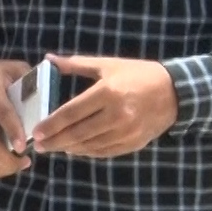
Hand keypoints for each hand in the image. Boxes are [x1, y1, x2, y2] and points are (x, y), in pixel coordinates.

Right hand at [0, 56, 32, 177]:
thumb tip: (47, 95)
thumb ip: (29, 79)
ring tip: (18, 165)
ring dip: (1, 168)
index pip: (2, 115)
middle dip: (9, 161)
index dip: (13, 132)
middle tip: (27, 161)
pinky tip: (4, 167)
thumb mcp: (10, 68)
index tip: (23, 148)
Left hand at [32, 55, 176, 158]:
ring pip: (90, 146)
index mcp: (108, 93)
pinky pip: (105, 152)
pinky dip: (88, 152)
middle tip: (39, 146)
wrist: (175, 92)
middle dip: (55, 141)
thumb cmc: (138, 74)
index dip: (52, 124)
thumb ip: (76, 64)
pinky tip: (75, 149)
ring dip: (69, 148)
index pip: (72, 113)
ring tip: (54, 147)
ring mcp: (127, 132)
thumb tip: (48, 58)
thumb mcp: (107, 65)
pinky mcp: (134, 143)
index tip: (36, 132)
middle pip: (78, 133)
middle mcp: (117, 115)